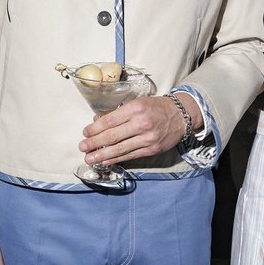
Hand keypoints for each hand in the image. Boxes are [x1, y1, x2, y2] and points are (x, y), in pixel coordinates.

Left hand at [79, 93, 202, 164]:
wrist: (181, 115)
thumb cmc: (157, 107)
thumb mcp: (138, 103)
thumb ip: (119, 113)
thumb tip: (97, 122)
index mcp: (136, 108)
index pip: (110, 121)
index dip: (95, 129)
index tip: (85, 133)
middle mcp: (141, 124)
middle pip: (112, 136)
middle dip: (94, 143)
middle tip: (82, 147)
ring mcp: (147, 138)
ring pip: (120, 149)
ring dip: (102, 155)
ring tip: (89, 159)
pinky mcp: (151, 149)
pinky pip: (130, 156)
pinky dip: (116, 159)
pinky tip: (106, 161)